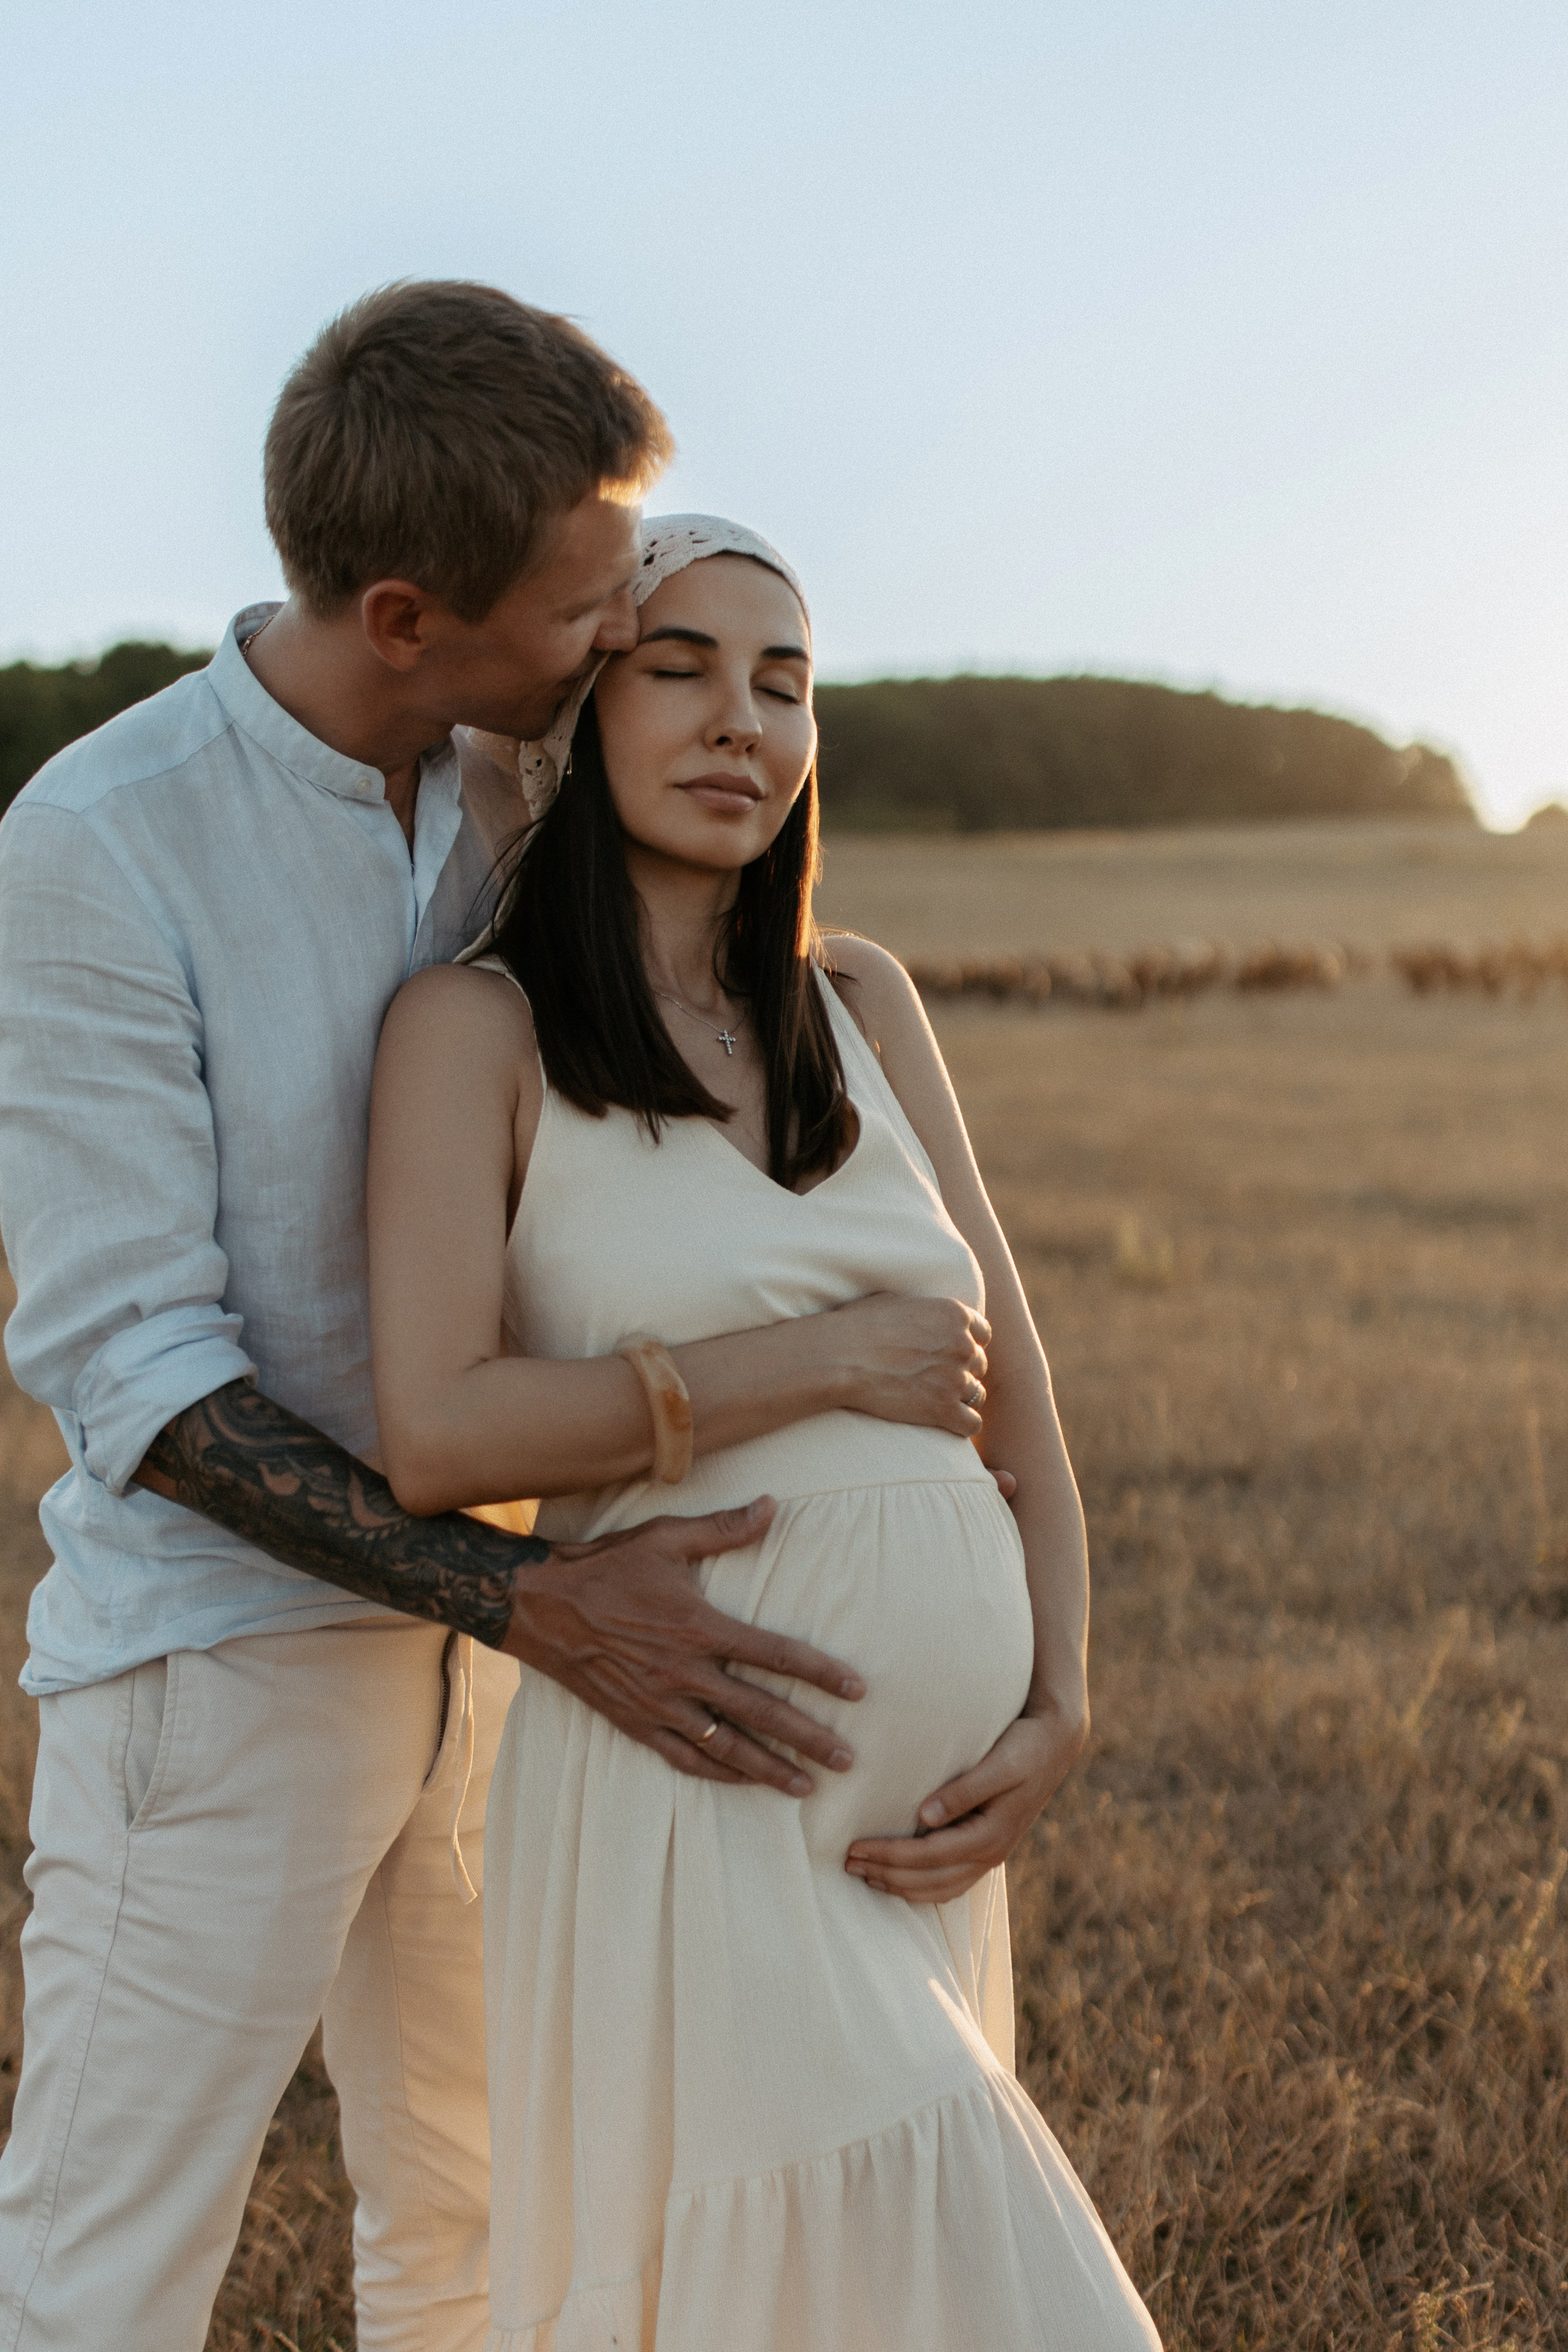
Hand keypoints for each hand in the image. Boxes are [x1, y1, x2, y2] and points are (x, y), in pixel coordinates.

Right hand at [505, 1497, 864, 1793]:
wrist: (539, 1605)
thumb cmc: (606, 1566)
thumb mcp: (665, 1537)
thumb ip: (724, 1528)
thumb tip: (774, 1505)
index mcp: (699, 1627)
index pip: (775, 1654)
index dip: (820, 1672)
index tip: (857, 1690)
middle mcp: (684, 1673)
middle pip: (761, 1712)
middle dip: (809, 1738)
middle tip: (848, 1760)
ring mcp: (658, 1704)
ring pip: (726, 1747)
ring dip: (769, 1769)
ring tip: (806, 1786)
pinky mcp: (634, 1723)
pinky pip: (683, 1757)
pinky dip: (717, 1774)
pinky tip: (742, 1783)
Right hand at [827, 1293, 990, 1436]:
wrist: (839, 1357)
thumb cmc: (858, 1325)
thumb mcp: (897, 1301)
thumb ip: (925, 1310)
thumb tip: (926, 1316)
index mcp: (954, 1315)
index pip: (983, 1334)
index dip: (966, 1345)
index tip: (948, 1354)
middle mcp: (962, 1345)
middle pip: (979, 1365)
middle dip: (961, 1372)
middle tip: (934, 1380)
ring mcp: (955, 1379)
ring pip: (977, 1395)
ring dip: (960, 1399)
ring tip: (935, 1401)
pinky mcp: (944, 1409)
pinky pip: (972, 1424)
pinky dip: (960, 1425)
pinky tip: (943, 1423)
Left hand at [843, 1703, 1087, 1904]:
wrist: (1056, 1743)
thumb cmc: (1025, 1747)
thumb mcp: (999, 1764)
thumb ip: (964, 1791)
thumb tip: (925, 1815)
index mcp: (990, 1834)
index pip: (928, 1856)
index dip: (889, 1856)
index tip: (855, 1847)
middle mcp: (991, 1853)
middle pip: (929, 1880)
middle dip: (886, 1875)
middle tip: (847, 1864)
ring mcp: (991, 1855)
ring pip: (940, 1889)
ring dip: (900, 1886)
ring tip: (866, 1875)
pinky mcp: (988, 1849)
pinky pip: (951, 1883)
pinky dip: (921, 1887)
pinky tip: (899, 1878)